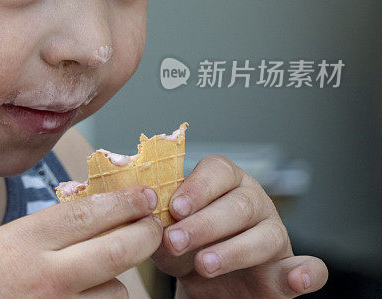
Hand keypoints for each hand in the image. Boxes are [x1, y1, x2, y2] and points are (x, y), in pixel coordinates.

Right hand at [0, 186, 162, 297]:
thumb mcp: (2, 241)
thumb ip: (47, 228)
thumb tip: (99, 213)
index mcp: (24, 241)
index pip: (88, 213)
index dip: (124, 201)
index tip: (144, 194)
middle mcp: (47, 275)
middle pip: (118, 249)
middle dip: (145, 232)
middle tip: (153, 224)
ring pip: (118, 289)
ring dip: (119, 277)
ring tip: (101, 272)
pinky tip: (89, 294)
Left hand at [151, 155, 327, 297]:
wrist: (202, 286)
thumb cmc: (185, 249)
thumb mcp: (165, 234)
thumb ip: (158, 225)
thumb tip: (146, 218)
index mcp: (223, 183)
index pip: (218, 171)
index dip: (197, 187)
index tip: (175, 207)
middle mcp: (253, 202)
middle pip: (238, 203)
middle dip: (204, 223)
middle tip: (175, 241)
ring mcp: (274, 233)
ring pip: (265, 235)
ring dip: (234, 250)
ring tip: (204, 264)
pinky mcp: (288, 268)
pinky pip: (310, 267)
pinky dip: (308, 272)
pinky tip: (298, 277)